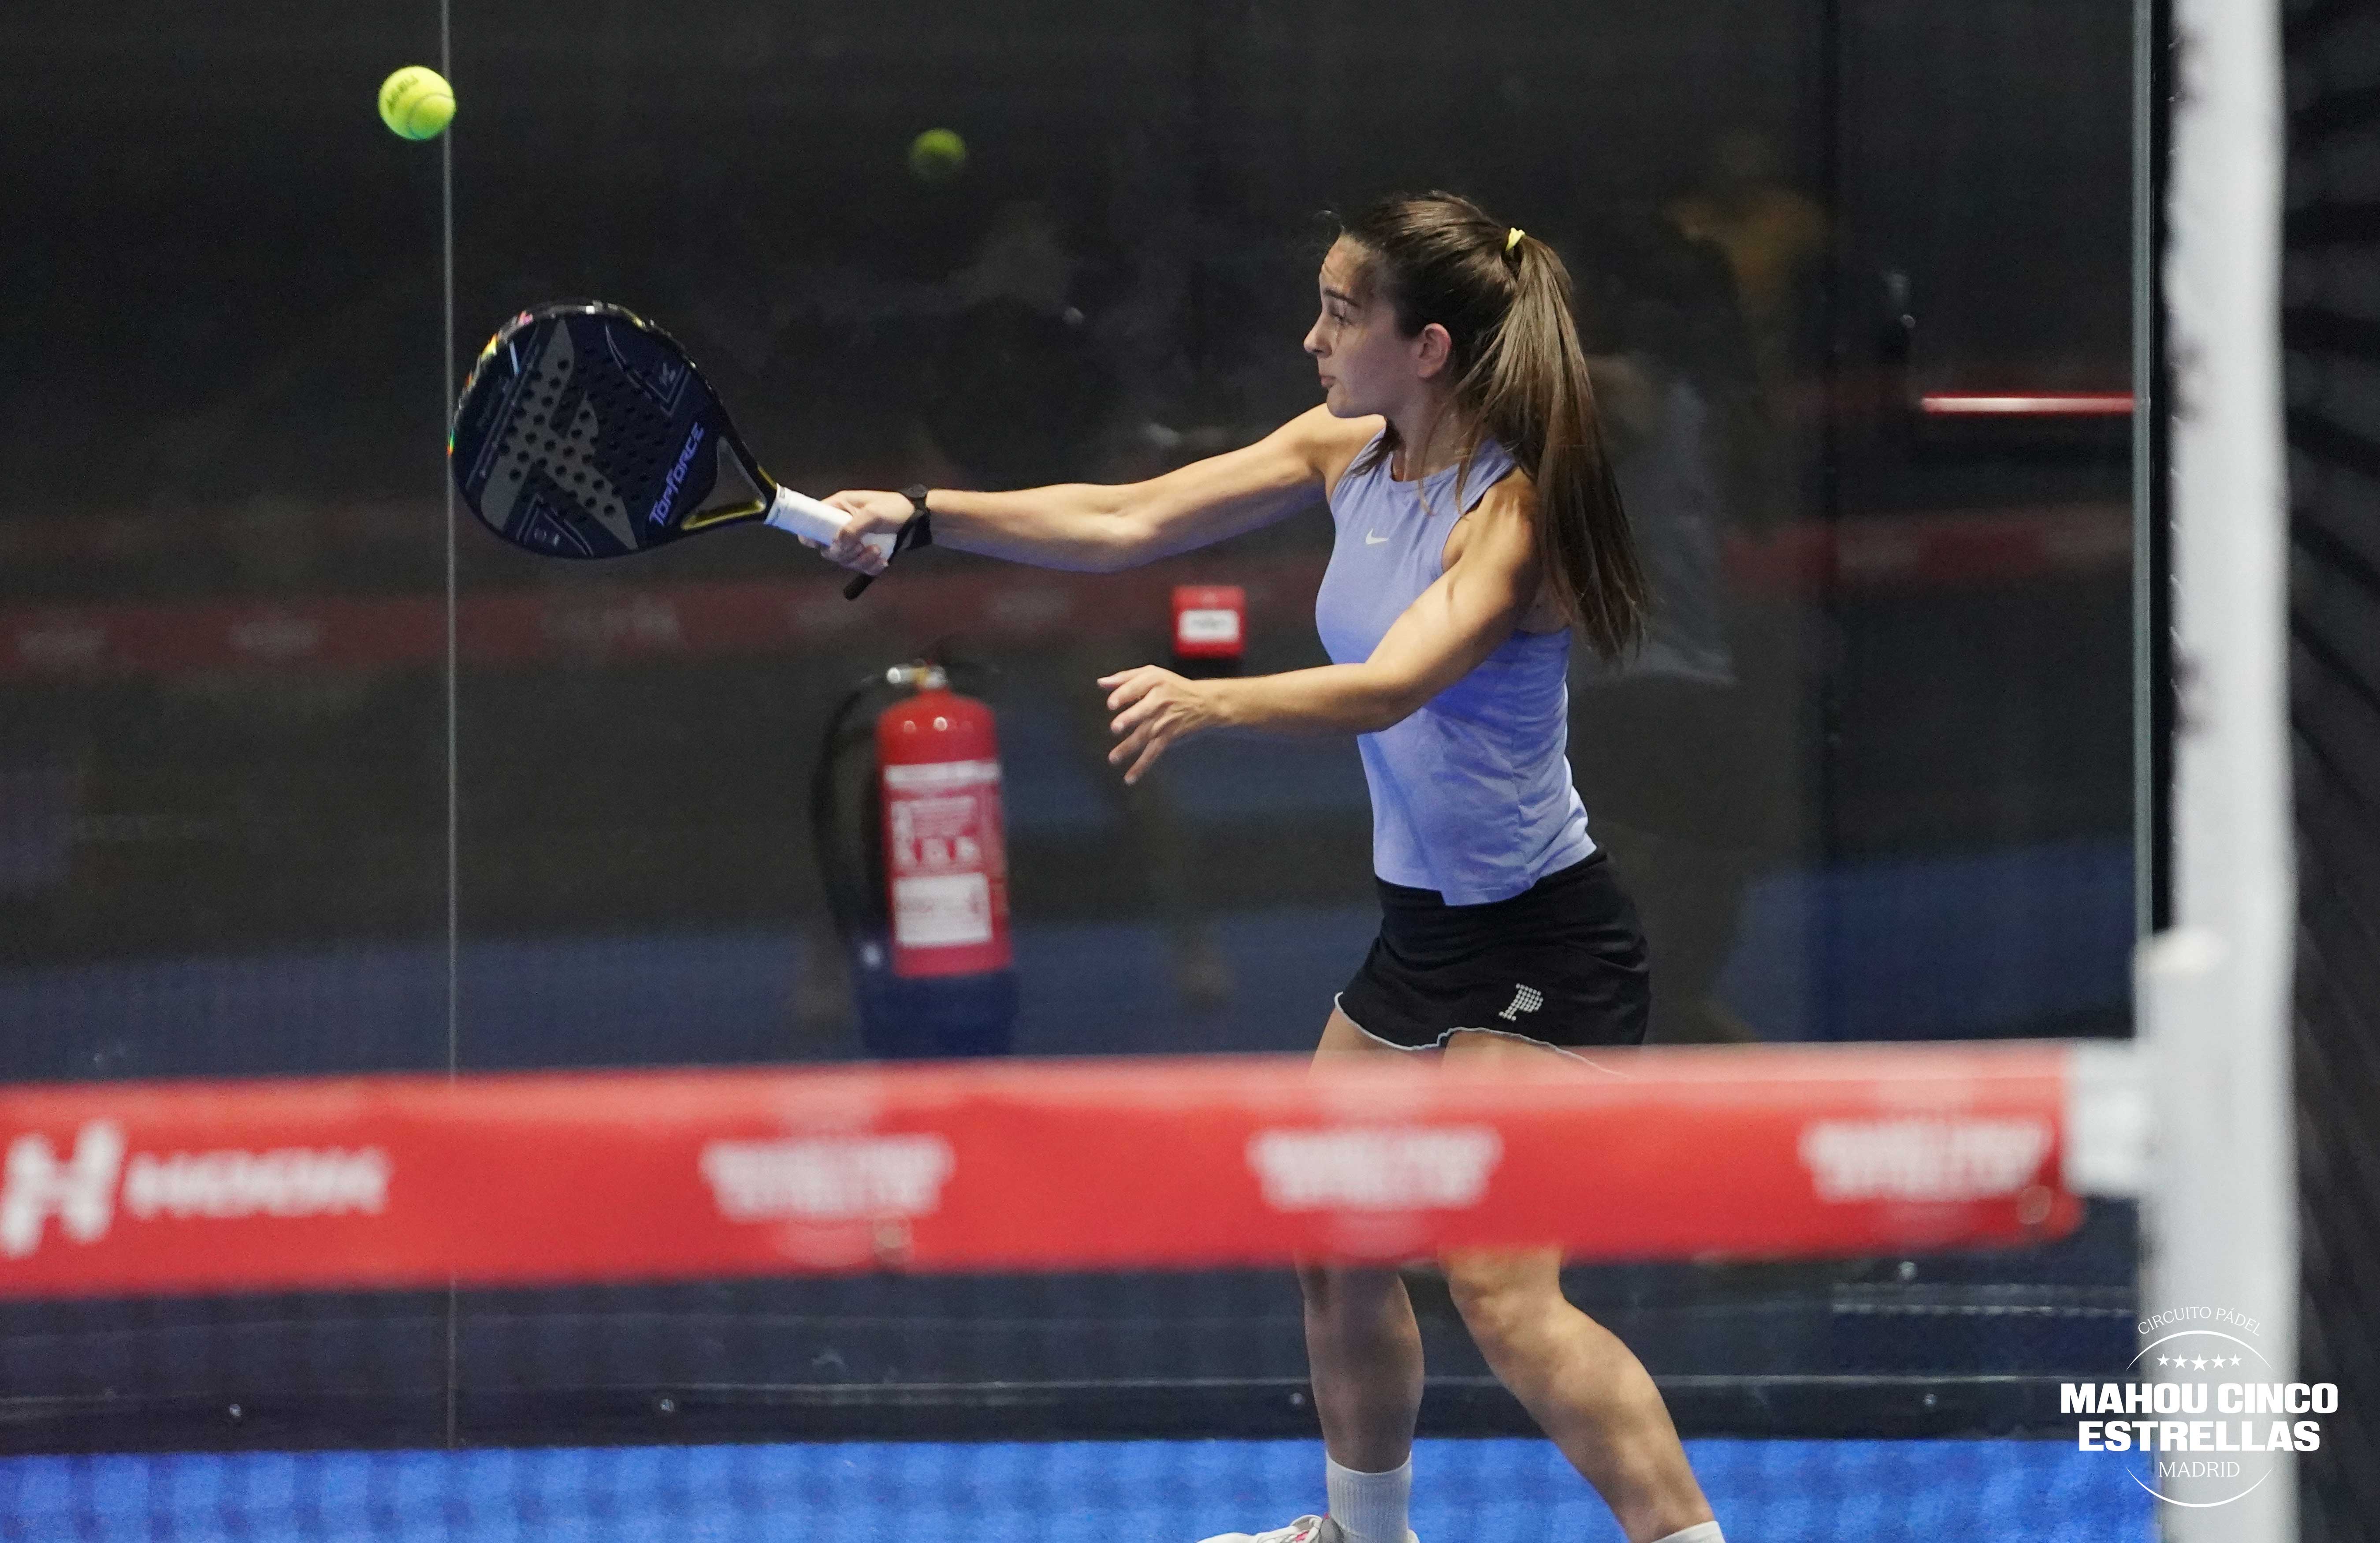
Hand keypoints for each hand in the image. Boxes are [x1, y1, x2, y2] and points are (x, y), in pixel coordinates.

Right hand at [817, 489, 914, 575]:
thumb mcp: (873, 514)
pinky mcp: (864, 551)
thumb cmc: (895, 508)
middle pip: (828, 548)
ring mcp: (853, 540)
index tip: (816, 544)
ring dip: (860, 561)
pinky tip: (882, 561)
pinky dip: (870, 567)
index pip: (813, 521)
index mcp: (839, 508)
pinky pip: (860, 566)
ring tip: (877, 552)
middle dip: (843, 553)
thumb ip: (853, 528)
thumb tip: (837, 543)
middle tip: (860, 547)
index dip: (809, 534)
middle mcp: (842, 524)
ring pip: (845, 560)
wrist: (919, 519)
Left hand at [1100, 666, 1226, 784]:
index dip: (1124, 695)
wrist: (1204, 702)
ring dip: (1129, 747)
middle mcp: (1160, 700)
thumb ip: (1125, 678)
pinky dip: (1142, 765)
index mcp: (1154, 681)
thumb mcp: (1152, 674)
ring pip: (1146, 734)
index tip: (1111, 704)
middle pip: (1143, 710)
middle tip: (1115, 728)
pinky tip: (1130, 778)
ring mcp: (1165, 720)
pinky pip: (1154, 752)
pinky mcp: (1169, 736)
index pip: (1137, 686)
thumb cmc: (1171, 686)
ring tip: (1113, 758)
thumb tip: (1101, 683)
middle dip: (1130, 718)